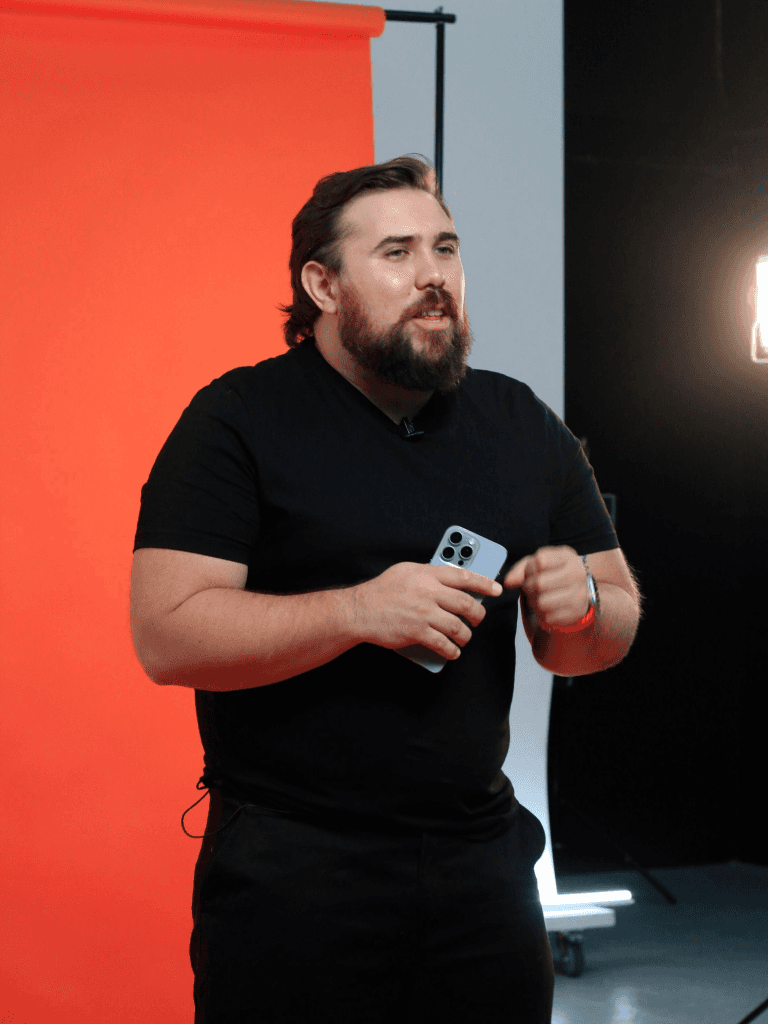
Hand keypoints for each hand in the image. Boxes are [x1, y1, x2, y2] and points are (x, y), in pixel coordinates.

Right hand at [351, 562, 502, 660]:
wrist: (359, 611)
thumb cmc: (381, 591)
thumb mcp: (405, 571)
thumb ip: (428, 574)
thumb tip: (452, 580)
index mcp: (426, 574)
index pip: (463, 576)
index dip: (484, 583)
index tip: (496, 589)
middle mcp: (427, 592)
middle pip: (466, 603)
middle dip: (478, 614)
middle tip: (479, 618)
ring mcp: (423, 613)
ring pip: (458, 626)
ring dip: (466, 635)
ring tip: (464, 637)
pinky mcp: (417, 632)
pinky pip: (444, 644)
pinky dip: (452, 650)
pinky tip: (453, 651)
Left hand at [502, 545, 589, 629]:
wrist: (577, 589)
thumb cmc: (553, 573)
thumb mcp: (538, 563)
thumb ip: (520, 569)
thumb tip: (508, 583)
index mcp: (567, 556)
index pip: (539, 561)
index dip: (530, 569)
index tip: (533, 572)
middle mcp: (577, 574)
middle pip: (539, 584)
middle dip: (529, 587)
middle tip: (533, 588)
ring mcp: (580, 594)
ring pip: (542, 603)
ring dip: (534, 603)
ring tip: (539, 598)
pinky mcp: (577, 613)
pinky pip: (549, 618)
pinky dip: (543, 615)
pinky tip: (548, 608)